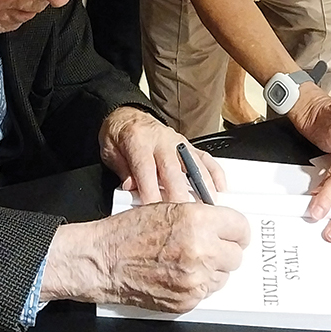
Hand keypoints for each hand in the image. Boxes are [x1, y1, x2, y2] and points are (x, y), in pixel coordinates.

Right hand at [43, 202, 248, 311]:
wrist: (104, 260)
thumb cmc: (128, 233)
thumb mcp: (168, 208)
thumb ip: (200, 215)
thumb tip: (222, 223)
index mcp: (197, 222)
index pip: (241, 227)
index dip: (236, 230)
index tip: (233, 232)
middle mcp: (200, 251)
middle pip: (236, 255)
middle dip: (224, 249)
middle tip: (210, 245)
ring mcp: (194, 279)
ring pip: (223, 275)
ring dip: (212, 268)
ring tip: (188, 259)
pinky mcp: (187, 300)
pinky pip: (207, 291)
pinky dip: (197, 284)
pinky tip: (179, 273)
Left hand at [100, 106, 226, 202]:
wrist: (127, 115)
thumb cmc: (118, 136)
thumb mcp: (109, 151)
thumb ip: (122, 169)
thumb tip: (132, 187)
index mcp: (138, 141)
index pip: (146, 169)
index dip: (150, 191)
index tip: (154, 210)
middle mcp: (161, 140)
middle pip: (172, 169)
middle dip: (178, 194)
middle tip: (184, 215)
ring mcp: (177, 142)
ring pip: (193, 164)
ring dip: (202, 186)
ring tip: (208, 206)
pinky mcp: (188, 144)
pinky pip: (205, 157)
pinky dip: (215, 172)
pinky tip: (221, 188)